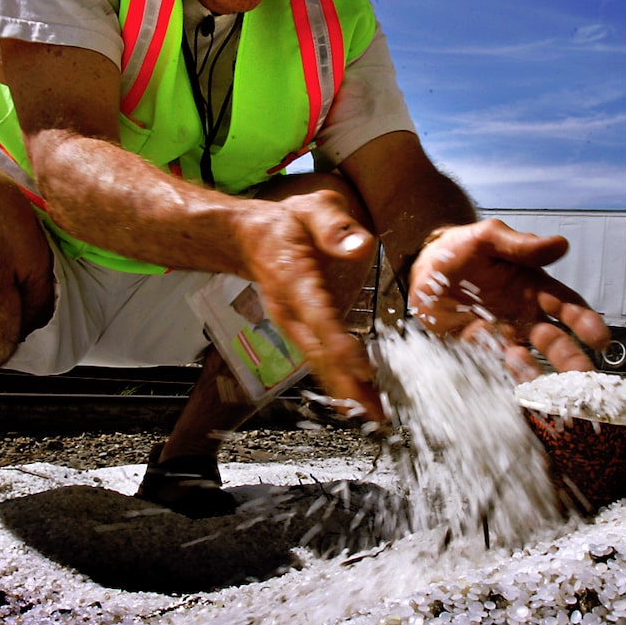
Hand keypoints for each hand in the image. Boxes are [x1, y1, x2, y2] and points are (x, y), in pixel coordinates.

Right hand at [235, 190, 384, 418]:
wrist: (249, 240)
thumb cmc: (286, 224)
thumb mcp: (311, 209)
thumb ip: (334, 226)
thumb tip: (360, 247)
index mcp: (294, 280)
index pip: (318, 316)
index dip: (339, 343)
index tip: (362, 367)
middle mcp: (291, 311)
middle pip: (319, 353)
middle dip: (347, 384)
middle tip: (376, 412)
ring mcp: (293, 326)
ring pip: (320, 364)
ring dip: (346, 391)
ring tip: (375, 416)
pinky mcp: (301, 333)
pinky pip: (321, 361)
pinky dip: (341, 382)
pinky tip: (363, 400)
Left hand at [407, 219, 610, 378]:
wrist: (422, 266)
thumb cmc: (462, 249)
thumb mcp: (490, 238)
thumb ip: (522, 245)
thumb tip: (561, 244)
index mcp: (536, 289)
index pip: (569, 308)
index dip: (586, 323)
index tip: (599, 338)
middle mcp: (524, 316)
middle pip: (555, 342)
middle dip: (571, 360)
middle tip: (583, 377)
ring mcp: (501, 335)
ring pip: (527, 360)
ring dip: (536, 372)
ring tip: (540, 383)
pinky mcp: (475, 348)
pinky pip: (492, 364)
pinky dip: (501, 373)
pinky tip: (506, 377)